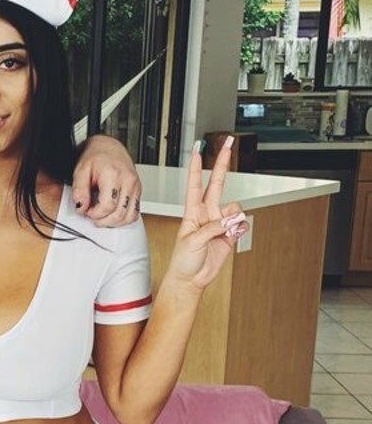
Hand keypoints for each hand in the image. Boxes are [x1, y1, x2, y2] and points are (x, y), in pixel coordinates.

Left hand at [72, 134, 141, 224]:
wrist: (109, 147)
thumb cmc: (96, 157)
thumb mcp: (81, 171)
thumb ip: (79, 191)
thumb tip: (81, 207)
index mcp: (113, 175)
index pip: (107, 206)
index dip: (94, 214)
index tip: (86, 211)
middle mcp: (128, 181)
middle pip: (119, 214)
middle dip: (102, 220)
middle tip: (92, 214)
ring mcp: (135, 187)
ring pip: (129, 217)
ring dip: (113, 222)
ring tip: (102, 216)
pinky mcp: (138, 191)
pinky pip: (134, 213)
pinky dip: (123, 218)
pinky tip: (112, 214)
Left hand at [167, 138, 245, 290]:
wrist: (190, 279)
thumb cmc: (183, 261)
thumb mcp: (192, 241)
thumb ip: (212, 228)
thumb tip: (230, 220)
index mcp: (192, 212)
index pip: (195, 183)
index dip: (196, 166)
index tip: (198, 150)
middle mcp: (207, 214)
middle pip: (217, 183)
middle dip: (222, 164)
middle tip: (228, 145)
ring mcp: (219, 223)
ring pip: (235, 208)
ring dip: (234, 217)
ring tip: (225, 231)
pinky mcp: (229, 234)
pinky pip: (241, 224)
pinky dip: (240, 228)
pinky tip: (233, 234)